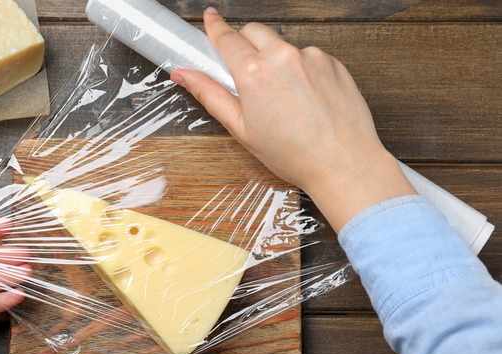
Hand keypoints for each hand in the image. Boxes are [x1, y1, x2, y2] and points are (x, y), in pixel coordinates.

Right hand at [171, 8, 414, 230]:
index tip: (210, 17)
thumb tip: (183, 75)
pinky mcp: (332, 62)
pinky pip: (308, 56)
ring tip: (282, 98)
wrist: (343, 163)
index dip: (215, 26)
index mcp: (254, 73)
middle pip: (254, 32)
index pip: (227, 37)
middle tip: (245, 74)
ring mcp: (311, 57)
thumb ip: (210, 95)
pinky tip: (305, 99)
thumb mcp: (241, 128)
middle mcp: (283, 57)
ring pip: (282, 45)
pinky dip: (300, 69)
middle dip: (245, 44)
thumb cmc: (293, 154)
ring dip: (275, 60)